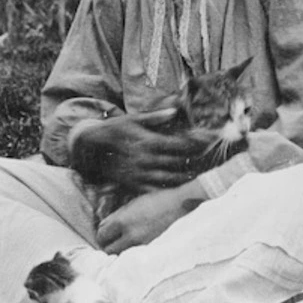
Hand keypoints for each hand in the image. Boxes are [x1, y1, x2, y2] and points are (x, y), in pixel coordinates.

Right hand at [69, 110, 208, 195]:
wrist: (90, 149)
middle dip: (198, 161)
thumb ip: (155, 117)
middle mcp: (146, 160)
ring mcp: (140, 174)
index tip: (211, 143)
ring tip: (201, 176)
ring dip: (188, 179)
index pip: (180, 145)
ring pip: (170, 180)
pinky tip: (181, 189)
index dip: (198, 145)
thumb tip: (175, 111)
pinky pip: (155, 191)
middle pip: (179, 163)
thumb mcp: (133, 118)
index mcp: (148, 142)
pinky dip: (170, 190)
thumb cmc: (114, 129)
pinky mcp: (134, 185)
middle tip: (213, 160)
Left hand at [97, 180, 207, 253]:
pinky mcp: (152, 250)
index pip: (101, 234)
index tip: (104, 234)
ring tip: (124, 245)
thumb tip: (106, 225)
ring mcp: (142, 245)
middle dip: (108, 246)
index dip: (101, 234)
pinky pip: (136, 255)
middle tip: (111, 242)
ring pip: (121, 255)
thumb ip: (118, 215)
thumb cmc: (159, 200)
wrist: (183, 206)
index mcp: (123, 220)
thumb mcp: (135, 203)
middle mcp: (131, 235)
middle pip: (108, 249)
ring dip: (120, 251)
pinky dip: (133, 253)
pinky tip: (137, 247)